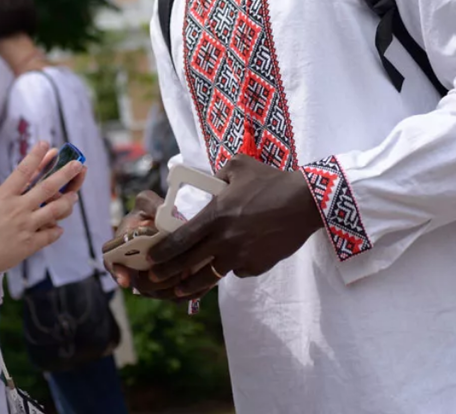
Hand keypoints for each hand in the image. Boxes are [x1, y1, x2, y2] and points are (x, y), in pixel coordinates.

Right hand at [0, 141, 85, 278]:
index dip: (37, 156)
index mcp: (3, 196)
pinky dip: (56, 231)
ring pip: (56, 209)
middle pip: (48, 186)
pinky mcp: (30, 244)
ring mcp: (26, 225)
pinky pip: (51, 235)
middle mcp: (18, 207)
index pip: (23, 171)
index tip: (47, 145)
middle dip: (65, 173)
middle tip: (78, 164)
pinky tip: (58, 229)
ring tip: (74, 197)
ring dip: (68, 202)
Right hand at [102, 190, 180, 297]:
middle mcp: (132, 266)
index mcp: (121, 245)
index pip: (110, 261)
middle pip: (137, 284)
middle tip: (171, 273)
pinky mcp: (166, 286)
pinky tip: (194, 281)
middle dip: (153, 282)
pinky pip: (172, 297)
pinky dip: (183, 292)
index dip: (116, 272)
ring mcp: (148, 278)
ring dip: (169, 288)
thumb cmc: (151, 210)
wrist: (168, 220)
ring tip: (185, 274)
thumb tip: (161, 212)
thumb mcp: (148, 201)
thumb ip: (151, 205)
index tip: (125, 280)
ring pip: (156, 293)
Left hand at [146, 155, 323, 291]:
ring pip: (209, 277)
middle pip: (188, 263)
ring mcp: (240, 256)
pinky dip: (233, 268)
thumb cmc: (272, 181)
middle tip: (155, 279)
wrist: (305, 202)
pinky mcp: (256, 266)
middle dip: (167, 273)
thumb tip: (210, 181)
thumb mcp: (239, 166)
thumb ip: (219, 174)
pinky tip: (235, 261)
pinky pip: (238, 271)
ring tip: (181, 290)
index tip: (150, 259)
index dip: (162, 252)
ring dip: (192, 285)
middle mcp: (224, 239)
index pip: (180, 239)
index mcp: (215, 215)